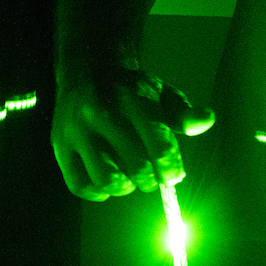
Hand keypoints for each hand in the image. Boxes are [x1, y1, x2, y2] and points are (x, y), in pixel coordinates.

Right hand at [51, 61, 214, 200]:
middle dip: (151, 180)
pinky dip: (98, 192)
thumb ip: (185, 112)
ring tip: (130, 179)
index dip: (171, 167)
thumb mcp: (162, 93)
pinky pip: (79, 185)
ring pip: (106, 179)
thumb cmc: (132, 90)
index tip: (174, 175)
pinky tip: (109, 181)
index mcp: (132, 97)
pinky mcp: (59, 146)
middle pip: (135, 166)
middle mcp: (101, 112)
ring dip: (125, 187)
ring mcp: (76, 131)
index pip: (158, 143)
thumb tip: (206, 121)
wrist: (87, 72)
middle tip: (153, 178)